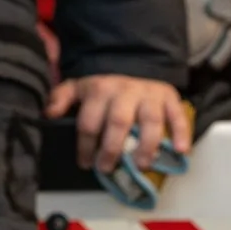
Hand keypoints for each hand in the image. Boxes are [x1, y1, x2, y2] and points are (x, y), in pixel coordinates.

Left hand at [46, 74, 191, 170]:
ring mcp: (149, 95)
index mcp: (100, 90)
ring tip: (142, 165)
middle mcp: (125, 91)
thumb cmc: (106, 86)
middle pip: (118, 121)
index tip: (85, 163)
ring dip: (146, 145)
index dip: (84, 145)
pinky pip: (177, 115)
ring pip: (150, 120)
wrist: (136, 61)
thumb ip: (61, 98)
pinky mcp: (169, 98)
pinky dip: (181, 133)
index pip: (89, 121)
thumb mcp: (79, 86)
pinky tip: (180, 150)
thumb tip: (49, 113)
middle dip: (111, 148)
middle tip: (107, 168)